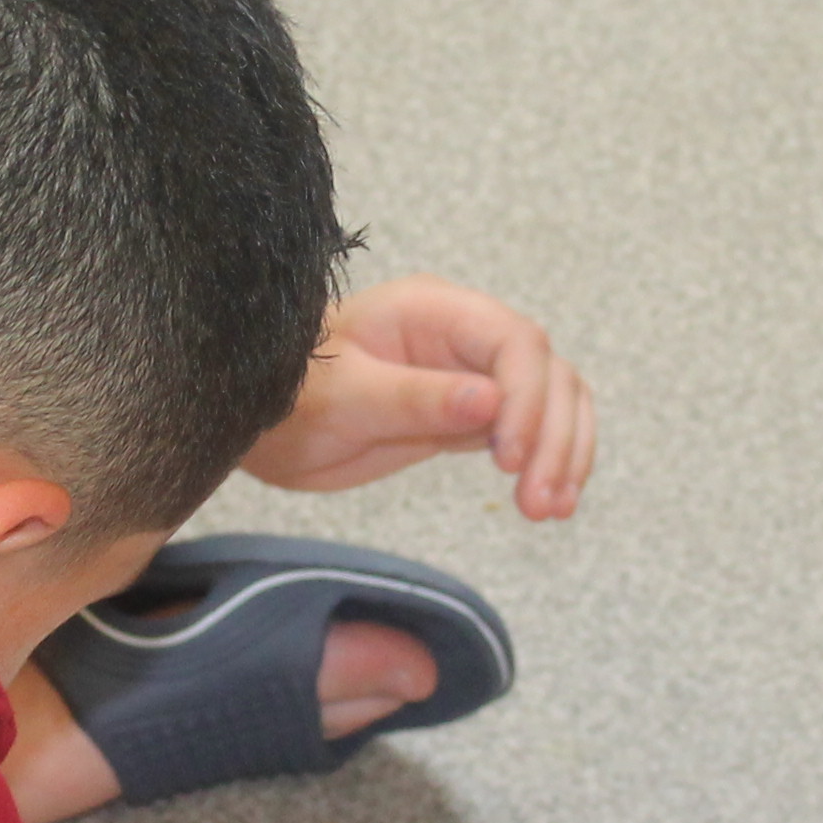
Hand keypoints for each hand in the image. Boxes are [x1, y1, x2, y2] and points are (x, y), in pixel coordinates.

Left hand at [241, 277, 594, 517]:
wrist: (259, 421)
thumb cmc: (286, 397)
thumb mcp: (342, 398)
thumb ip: (413, 397)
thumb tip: (488, 402)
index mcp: (432, 311)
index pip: (513, 343)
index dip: (527, 398)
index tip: (510, 459)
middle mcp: (463, 335)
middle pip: (546, 372)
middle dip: (552, 436)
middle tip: (538, 504)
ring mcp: (471, 373)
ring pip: (553, 400)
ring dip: (563, 452)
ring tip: (550, 510)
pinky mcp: (470, 415)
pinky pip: (532, 429)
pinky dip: (550, 461)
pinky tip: (551, 502)